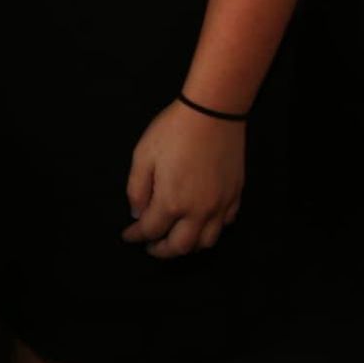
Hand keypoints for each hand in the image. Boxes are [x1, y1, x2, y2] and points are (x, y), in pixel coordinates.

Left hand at [121, 99, 243, 258]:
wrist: (212, 111)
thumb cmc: (174, 130)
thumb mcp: (143, 155)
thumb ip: (136, 189)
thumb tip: (137, 213)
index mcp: (172, 202)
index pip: (150, 230)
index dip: (136, 236)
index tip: (128, 235)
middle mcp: (198, 211)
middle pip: (180, 246)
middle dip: (162, 251)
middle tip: (150, 247)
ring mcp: (220, 205)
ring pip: (206, 242)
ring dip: (188, 246)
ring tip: (176, 240)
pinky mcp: (235, 194)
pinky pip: (225, 224)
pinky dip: (212, 230)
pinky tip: (203, 222)